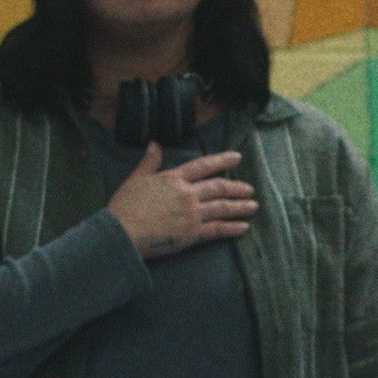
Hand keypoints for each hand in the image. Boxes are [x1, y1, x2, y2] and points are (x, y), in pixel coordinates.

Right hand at [105, 144, 256, 258]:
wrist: (123, 232)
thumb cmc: (125, 206)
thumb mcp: (135, 179)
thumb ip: (149, 162)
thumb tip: (154, 144)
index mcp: (174, 178)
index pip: (203, 166)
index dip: (222, 160)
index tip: (237, 157)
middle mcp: (187, 194)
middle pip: (219, 187)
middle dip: (237, 188)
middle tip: (250, 189)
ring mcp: (192, 214)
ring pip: (222, 208)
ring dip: (240, 207)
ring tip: (253, 206)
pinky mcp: (192, 234)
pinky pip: (217, 229)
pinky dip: (232, 228)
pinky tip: (243, 228)